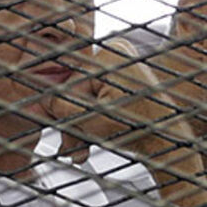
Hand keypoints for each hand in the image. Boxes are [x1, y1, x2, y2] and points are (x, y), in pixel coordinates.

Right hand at [44, 39, 192, 163]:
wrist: (171, 143)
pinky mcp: (127, 81)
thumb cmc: (139, 130)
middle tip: (68, 150)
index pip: (70, 81)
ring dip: (81, 128)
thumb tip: (35, 100)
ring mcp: (124, 67)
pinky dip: (94, 122)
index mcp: (111, 53)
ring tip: (79, 153)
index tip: (49, 127)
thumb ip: (60, 108)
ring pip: (88, 99)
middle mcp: (118, 53)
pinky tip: (88, 143)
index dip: (60, 110)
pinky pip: (100, 100)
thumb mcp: (90, 120)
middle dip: (72, 124)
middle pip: (79, 91)